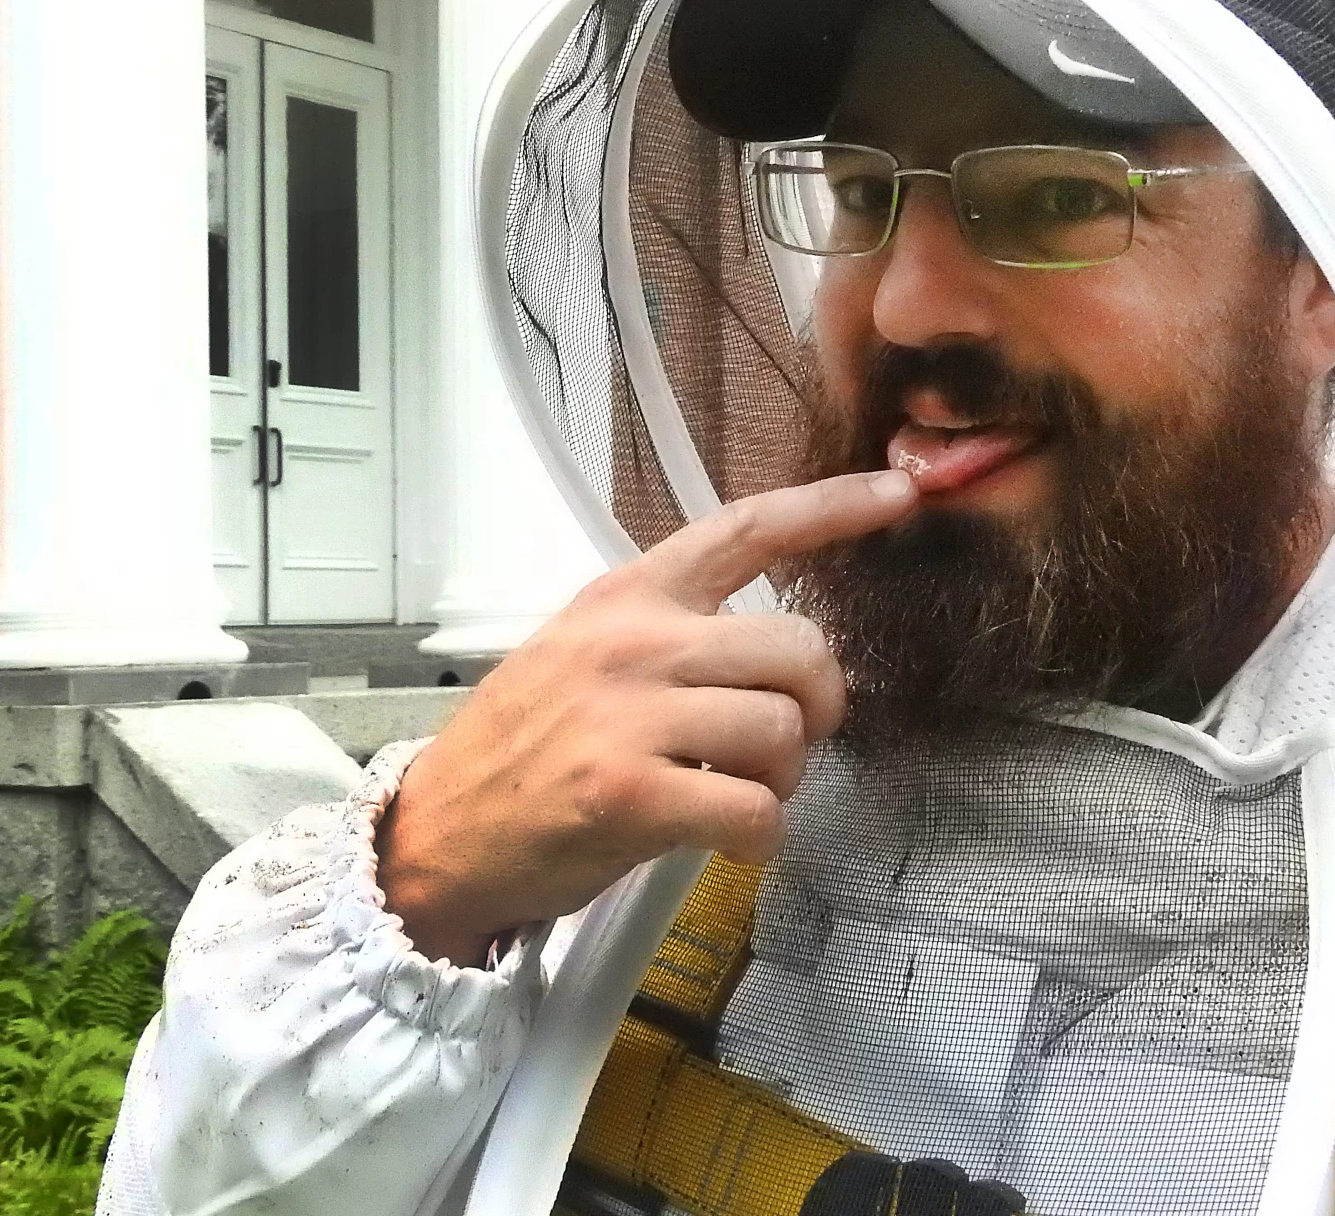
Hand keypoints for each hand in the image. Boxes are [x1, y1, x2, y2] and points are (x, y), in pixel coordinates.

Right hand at [376, 470, 919, 965]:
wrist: (437, 832)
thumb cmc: (522, 749)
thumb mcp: (583, 654)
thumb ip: (672, 636)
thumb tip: (775, 656)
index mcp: (627, 597)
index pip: (746, 530)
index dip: (832, 507)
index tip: (896, 494)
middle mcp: (632, 642)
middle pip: (797, 649)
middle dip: (817, 706)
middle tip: (783, 743)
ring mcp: (628, 717)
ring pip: (783, 731)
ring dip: (783, 779)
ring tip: (738, 794)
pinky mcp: (629, 795)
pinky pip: (754, 810)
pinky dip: (762, 836)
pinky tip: (730, 840)